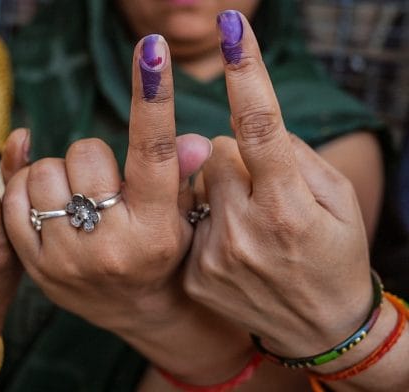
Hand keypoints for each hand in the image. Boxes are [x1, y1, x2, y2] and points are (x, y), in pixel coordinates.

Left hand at [3, 35, 211, 336]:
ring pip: (46, 172)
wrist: (135, 310)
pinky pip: (15, 199)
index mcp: (156, 228)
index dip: (154, 97)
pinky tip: (49, 202)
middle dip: (93, 155)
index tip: (153, 50)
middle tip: (103, 179)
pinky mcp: (35, 266)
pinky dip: (29, 188)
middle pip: (86, 153)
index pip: (155, 151)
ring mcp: (68, 259)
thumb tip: (198, 142)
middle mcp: (112, 245)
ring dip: (59, 171)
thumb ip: (186, 174)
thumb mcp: (184, 215)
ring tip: (77, 195)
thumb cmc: (164, 252)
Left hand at [183, 11, 372, 359]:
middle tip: (259, 189)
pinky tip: (231, 247)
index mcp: (289, 206)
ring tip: (247, 225)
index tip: (233, 29)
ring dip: (217, 190)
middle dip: (234, 158)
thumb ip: (292, 156)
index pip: (262, 128)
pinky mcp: (193, 272)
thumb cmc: (334, 252)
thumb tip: (243, 128)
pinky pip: (187, 218)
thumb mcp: (338, 201)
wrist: (317, 327)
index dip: (247, 76)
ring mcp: (214, 255)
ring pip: (197, 184)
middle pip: (215, 151)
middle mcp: (245, 230)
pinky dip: (204, 221)